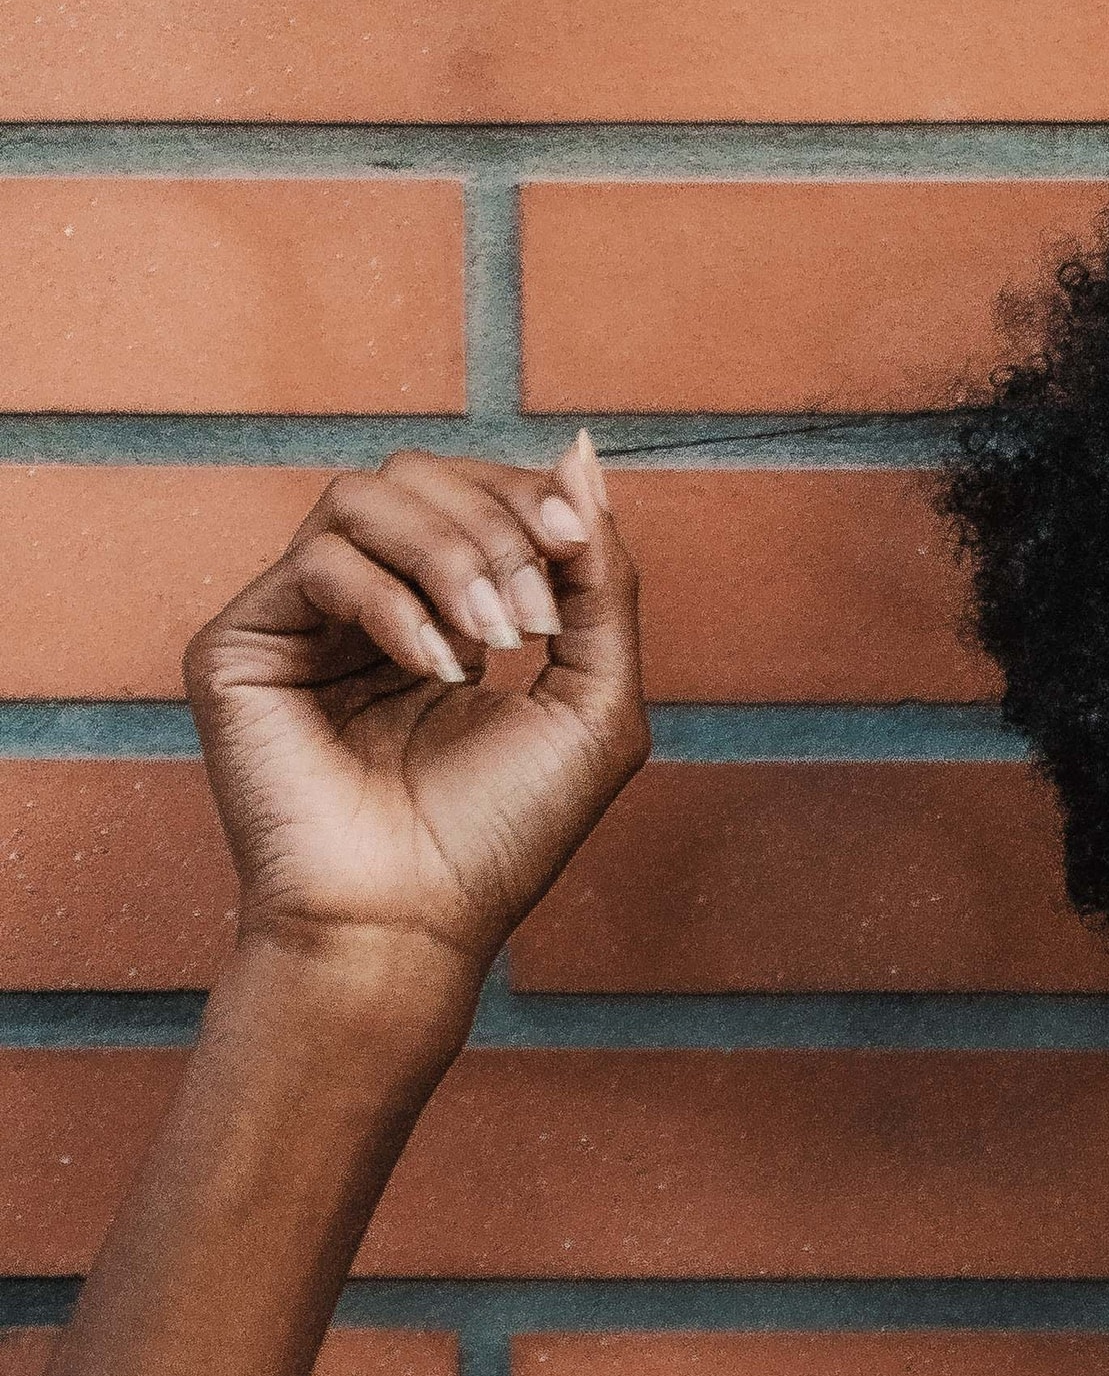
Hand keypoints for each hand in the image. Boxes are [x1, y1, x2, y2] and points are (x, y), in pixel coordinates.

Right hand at [183, 437, 649, 979]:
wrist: (412, 927)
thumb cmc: (500, 838)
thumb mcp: (594, 703)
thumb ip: (600, 582)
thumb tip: (580, 449)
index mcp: (437, 617)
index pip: (471, 496)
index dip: (526, 499)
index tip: (575, 546)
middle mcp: (362, 610)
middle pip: (417, 477)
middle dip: (494, 529)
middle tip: (531, 621)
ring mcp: (296, 623)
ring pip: (364, 498)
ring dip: (449, 555)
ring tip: (493, 643)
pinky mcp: (241, 646)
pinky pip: (318, 561)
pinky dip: (393, 603)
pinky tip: (434, 670)